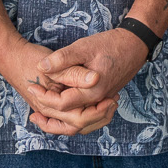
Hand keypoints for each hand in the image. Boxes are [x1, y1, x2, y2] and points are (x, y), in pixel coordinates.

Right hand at [0, 36, 108, 134]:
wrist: (10, 56)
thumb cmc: (30, 58)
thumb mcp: (56, 62)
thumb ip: (74, 72)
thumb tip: (95, 78)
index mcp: (49, 105)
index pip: (79, 118)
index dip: (98, 110)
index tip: (112, 96)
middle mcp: (47, 112)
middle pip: (78, 126)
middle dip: (99, 116)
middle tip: (114, 100)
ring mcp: (47, 111)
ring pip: (73, 126)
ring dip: (93, 118)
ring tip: (108, 103)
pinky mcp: (49, 106)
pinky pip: (68, 119)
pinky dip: (83, 115)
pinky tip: (94, 104)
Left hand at [30, 29, 150, 135]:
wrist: (136, 45)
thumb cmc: (111, 44)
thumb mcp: (84, 47)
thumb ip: (62, 59)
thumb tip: (41, 68)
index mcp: (92, 91)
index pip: (62, 105)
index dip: (43, 97)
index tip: (32, 85)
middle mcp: (98, 101)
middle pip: (71, 122)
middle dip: (49, 117)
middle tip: (33, 105)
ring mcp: (102, 101)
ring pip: (81, 123)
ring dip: (60, 123)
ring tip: (41, 117)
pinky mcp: (103, 98)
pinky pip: (87, 116)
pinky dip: (71, 117)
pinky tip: (60, 109)